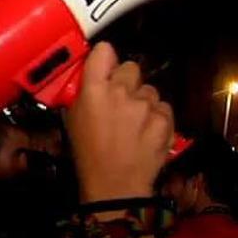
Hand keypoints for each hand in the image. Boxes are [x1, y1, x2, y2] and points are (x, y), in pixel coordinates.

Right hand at [64, 42, 173, 202]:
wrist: (114, 186)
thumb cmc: (88, 154)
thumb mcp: (73, 119)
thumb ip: (84, 91)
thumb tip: (94, 74)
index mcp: (93, 89)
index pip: (104, 51)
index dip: (106, 57)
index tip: (106, 66)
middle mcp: (121, 91)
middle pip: (131, 67)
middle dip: (127, 82)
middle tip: (121, 102)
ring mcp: (145, 105)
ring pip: (150, 90)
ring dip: (144, 102)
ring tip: (134, 124)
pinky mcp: (164, 119)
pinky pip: (163, 108)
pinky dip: (158, 118)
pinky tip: (147, 133)